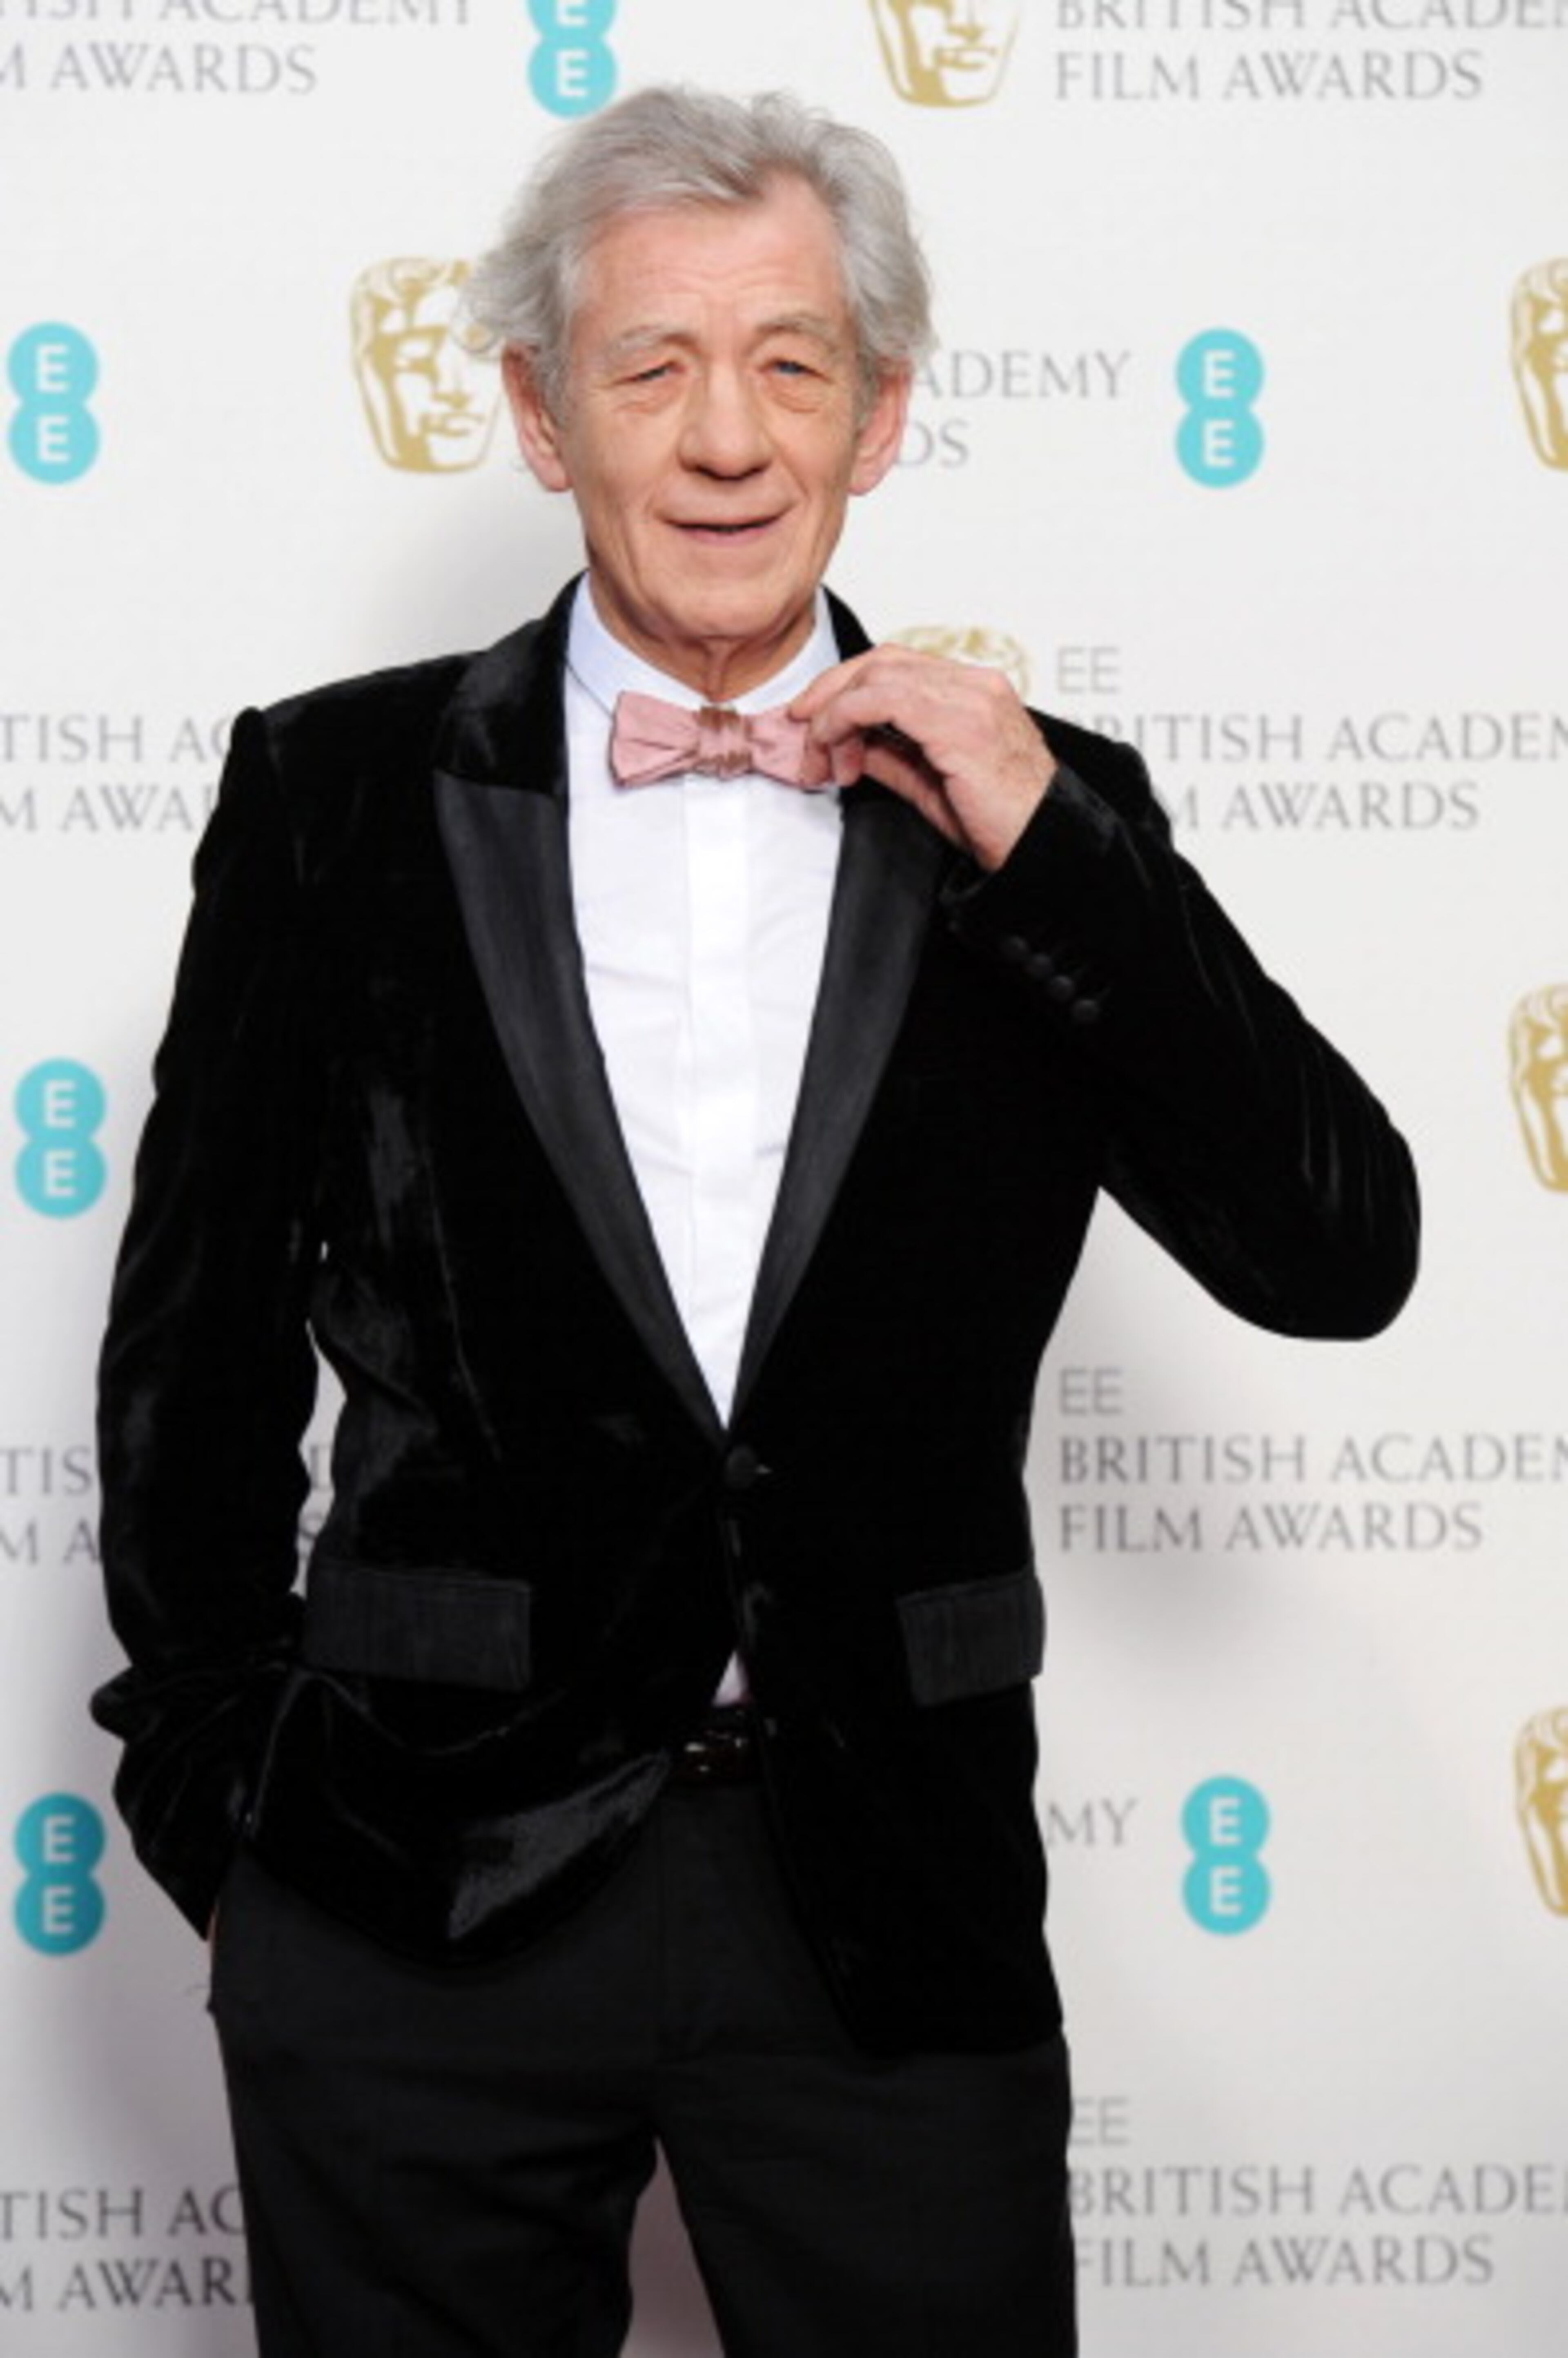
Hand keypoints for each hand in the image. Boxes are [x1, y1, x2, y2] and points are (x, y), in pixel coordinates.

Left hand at [790, 645, 1056, 871]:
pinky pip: (882, 701)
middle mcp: (973, 684)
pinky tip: (837, 753)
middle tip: (801, 730)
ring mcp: (969, 698)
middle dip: (829, 692)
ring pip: (877, 676)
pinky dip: (846, 721)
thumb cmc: (1001, 821)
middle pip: (881, 661)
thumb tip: (847, 744)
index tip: (813, 719)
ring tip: (820, 756)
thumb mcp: (928, 783)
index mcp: (973, 691)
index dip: (845, 686)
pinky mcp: (958, 723)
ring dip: (833, 713)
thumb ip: (889, 755)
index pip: (896, 665)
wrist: (1042, 847)